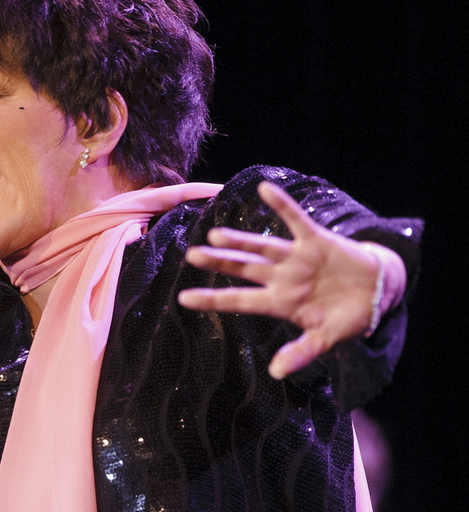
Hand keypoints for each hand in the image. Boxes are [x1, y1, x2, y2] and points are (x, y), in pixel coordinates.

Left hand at [178, 181, 401, 379]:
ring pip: (262, 247)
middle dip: (219, 263)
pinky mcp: (315, 240)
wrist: (379, 290)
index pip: (239, 301)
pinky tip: (264, 188)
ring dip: (241, 241)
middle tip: (192, 255)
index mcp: (279, 302)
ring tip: (216, 234)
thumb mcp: (325, 338)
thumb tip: (276, 372)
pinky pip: (296, 220)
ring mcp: (296, 258)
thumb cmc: (347, 316)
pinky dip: (282, 205)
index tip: (182, 299)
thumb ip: (301, 352)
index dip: (212, 300)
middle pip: (243, 268)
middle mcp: (281, 277)